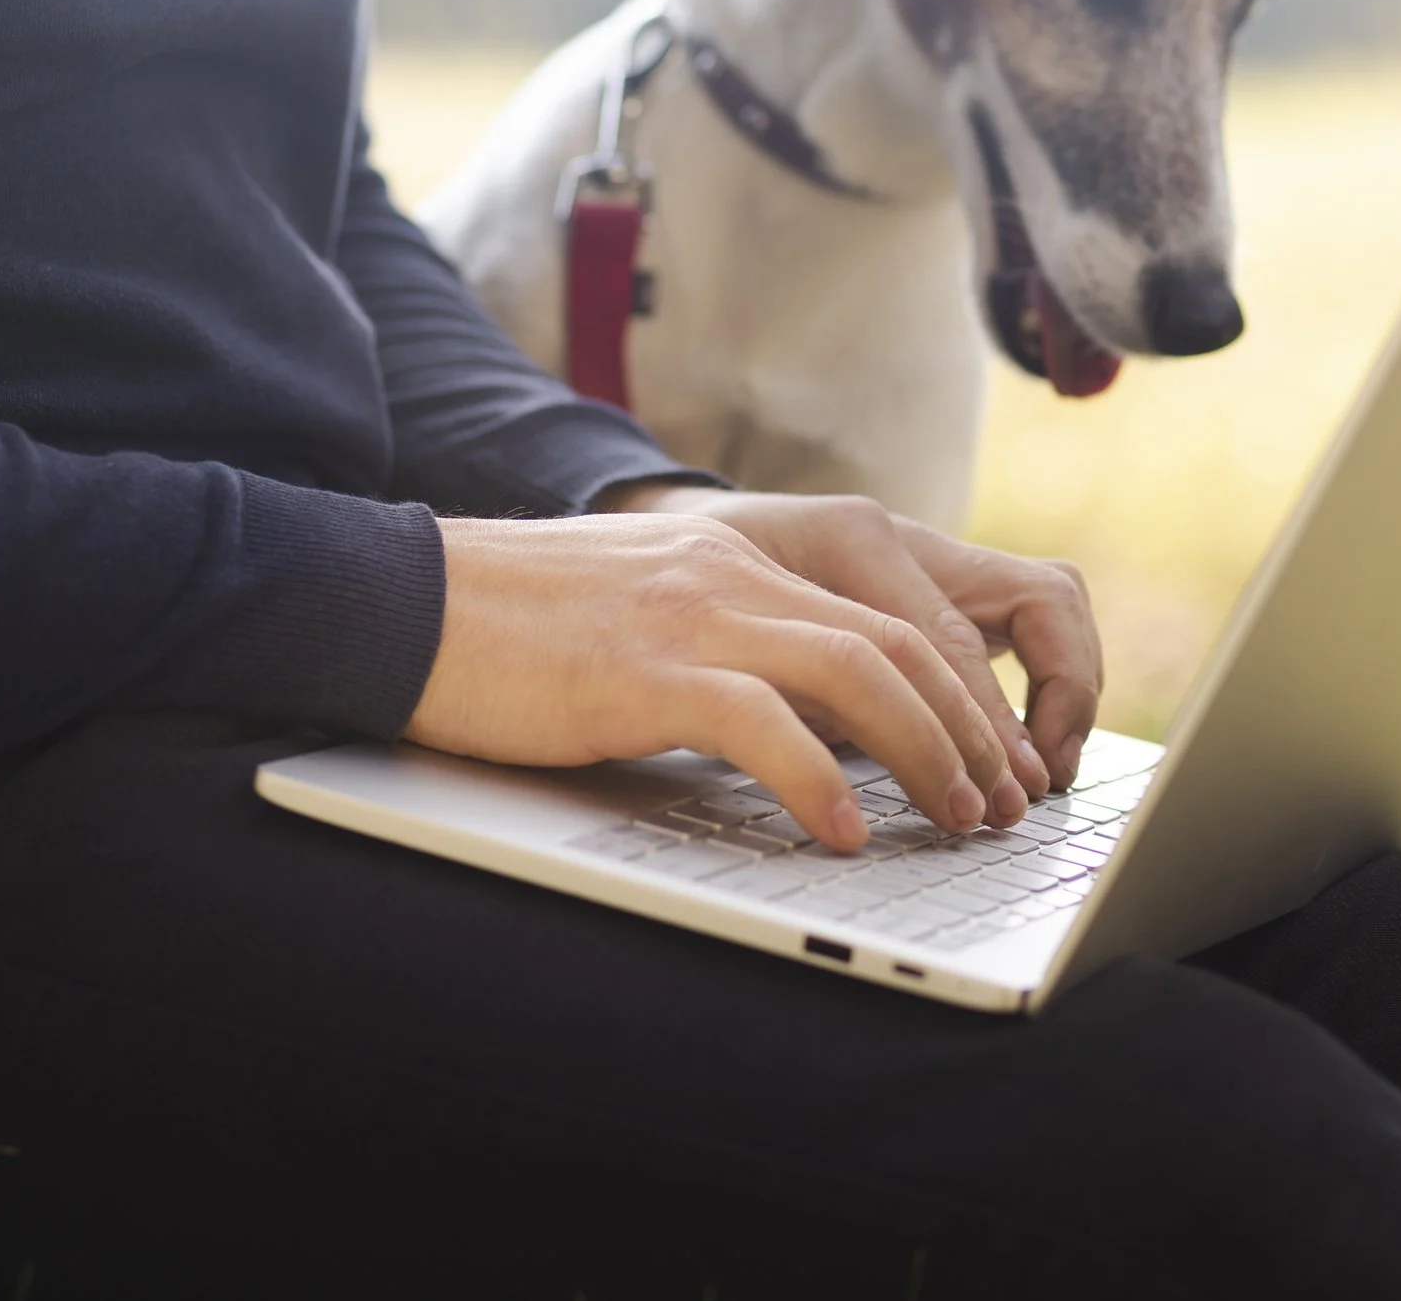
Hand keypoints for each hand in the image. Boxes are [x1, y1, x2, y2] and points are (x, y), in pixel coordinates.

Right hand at [403, 512, 1027, 850]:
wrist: (404, 603)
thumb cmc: (512, 634)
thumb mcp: (641, 626)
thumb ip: (718, 657)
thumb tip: (788, 737)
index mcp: (736, 568)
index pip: (885, 623)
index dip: (952, 697)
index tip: (983, 763)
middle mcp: (732, 579)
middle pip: (896, 645)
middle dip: (966, 730)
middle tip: (997, 803)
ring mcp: (693, 618)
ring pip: (857, 672)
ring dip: (924, 752)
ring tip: (952, 819)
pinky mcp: (646, 671)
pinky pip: (763, 721)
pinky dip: (818, 780)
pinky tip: (841, 831)